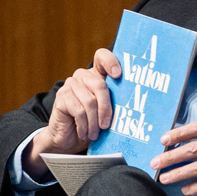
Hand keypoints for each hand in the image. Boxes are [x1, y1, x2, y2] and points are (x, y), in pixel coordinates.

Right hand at [25, 48, 120, 178]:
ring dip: (95, 122)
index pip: (102, 57)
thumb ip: (116, 104)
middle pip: (100, 85)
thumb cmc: (92, 124)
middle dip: (106, 108)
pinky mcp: (61, 97)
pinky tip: (85, 133)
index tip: (118, 75)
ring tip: (95, 134)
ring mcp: (70, 85)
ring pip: (90, 101)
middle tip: (107, 126)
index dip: (110, 61)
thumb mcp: (107, 112)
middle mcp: (82, 76)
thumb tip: (135, 108)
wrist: (69, 138)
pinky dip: (84, 125)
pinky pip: (78, 111)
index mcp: (97, 76)